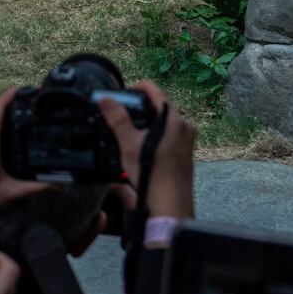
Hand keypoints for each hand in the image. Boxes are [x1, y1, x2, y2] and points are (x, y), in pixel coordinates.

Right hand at [97, 81, 194, 218]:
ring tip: (127, 132)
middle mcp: (185, 126)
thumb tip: (104, 98)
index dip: (137, 87)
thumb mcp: (129, 145)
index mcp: (174, 119)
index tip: (122, 93)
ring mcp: (188, 140)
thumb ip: (117, 119)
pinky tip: (140, 147)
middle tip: (120, 114)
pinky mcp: (186, 152)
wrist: (171, 205)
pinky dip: (155, 134)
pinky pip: (169, 134)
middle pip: (160, 106)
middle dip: (140, 107)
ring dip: (147, 122)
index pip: (155, 90)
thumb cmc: (152, 175)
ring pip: (164, 121)